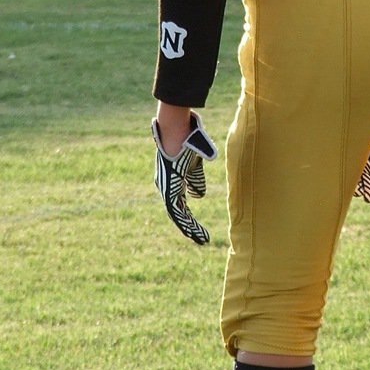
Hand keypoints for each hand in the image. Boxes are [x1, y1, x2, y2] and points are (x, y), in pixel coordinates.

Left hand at [151, 112, 216, 244]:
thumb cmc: (186, 140)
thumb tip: (198, 196)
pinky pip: (178, 212)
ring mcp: (167, 188)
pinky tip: (196, 233)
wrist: (175, 129)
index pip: (180, 203)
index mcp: (173, 180)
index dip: (188, 216)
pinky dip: (187, 224)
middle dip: (190, 226)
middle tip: (201, 239)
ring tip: (202, 240)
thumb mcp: (194, 163)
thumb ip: (195, 179)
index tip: (196, 228)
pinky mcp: (170, 188)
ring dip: (190, 229)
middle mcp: (168, 186)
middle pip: (178, 211)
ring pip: (178, 215)